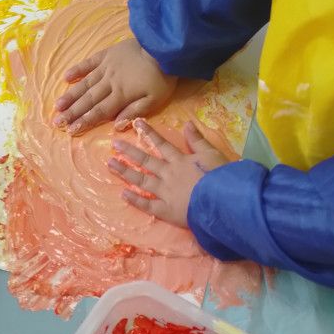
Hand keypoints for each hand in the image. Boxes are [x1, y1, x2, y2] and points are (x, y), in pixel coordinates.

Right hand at [54, 38, 176, 134]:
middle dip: (72, 112)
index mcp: (121, 95)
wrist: (164, 47)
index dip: (84, 121)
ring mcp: (107, 67)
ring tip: (57, 106)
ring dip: (71, 95)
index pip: (99, 112)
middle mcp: (109, 82)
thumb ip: (134, 112)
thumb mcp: (155, 100)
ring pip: (85, 84)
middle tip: (57, 121)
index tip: (70, 130)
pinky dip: (78, 69)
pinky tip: (66, 77)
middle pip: (88, 100)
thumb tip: (115, 125)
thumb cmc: (162, 77)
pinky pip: (89, 62)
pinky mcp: (108, 54)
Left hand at [108, 119, 226, 227]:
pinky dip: (135, 199)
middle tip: (114, 144)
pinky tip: (123, 193)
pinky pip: (147, 204)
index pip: (161, 144)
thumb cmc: (220, 176)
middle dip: (129, 152)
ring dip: (125, 172)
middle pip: (146, 161)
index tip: (136, 123)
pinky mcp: (166, 210)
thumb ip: (197, 140)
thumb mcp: (212, 153)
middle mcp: (168, 174)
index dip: (149, 133)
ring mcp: (165, 192)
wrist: (222, 201)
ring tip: (110, 164)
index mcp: (180, 160)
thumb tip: (187, 123)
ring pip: (141, 180)